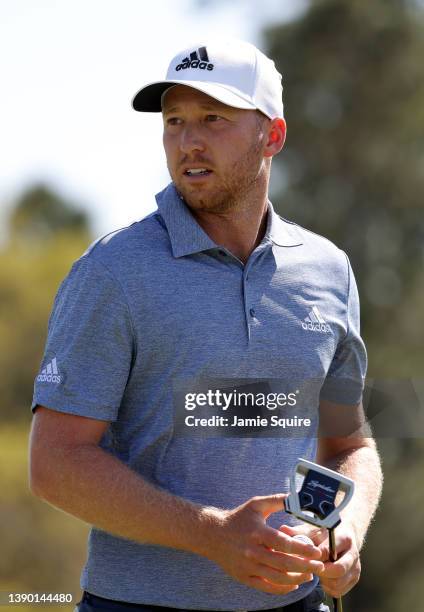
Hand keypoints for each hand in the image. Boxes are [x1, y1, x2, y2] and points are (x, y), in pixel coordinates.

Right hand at [206, 494, 324, 594]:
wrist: (212, 534)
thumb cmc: (238, 518)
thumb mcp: (256, 504)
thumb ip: (277, 501)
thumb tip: (296, 497)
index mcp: (257, 532)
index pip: (283, 543)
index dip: (302, 548)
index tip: (316, 551)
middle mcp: (252, 551)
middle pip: (284, 563)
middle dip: (305, 566)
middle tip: (319, 566)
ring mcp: (247, 566)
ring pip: (277, 578)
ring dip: (297, 578)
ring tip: (310, 575)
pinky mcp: (244, 577)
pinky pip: (266, 587)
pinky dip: (282, 588)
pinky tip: (294, 583)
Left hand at [278, 522, 360, 597]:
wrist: (343, 535)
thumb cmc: (324, 533)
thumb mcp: (313, 529)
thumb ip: (299, 532)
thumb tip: (283, 529)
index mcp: (343, 538)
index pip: (328, 551)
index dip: (314, 557)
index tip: (304, 557)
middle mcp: (353, 553)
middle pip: (338, 570)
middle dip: (321, 571)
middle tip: (311, 566)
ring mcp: (356, 567)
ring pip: (338, 583)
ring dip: (324, 580)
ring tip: (317, 570)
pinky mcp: (354, 578)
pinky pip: (339, 591)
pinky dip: (328, 588)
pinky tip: (323, 577)